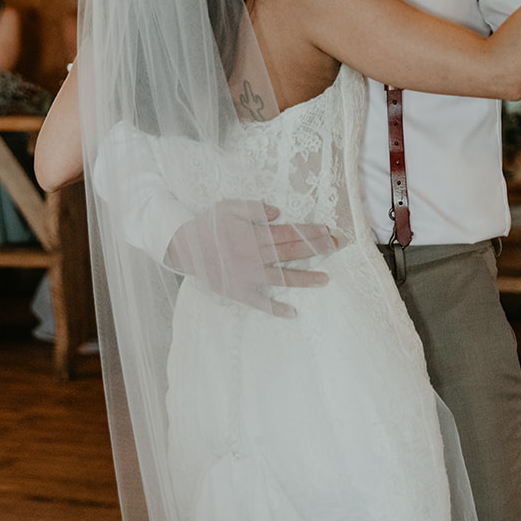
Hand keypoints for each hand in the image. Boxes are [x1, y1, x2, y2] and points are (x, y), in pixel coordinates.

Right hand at [166, 201, 339, 318]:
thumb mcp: (229, 207)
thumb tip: (278, 212)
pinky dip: (276, 309)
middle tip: (337, 247)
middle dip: (316, 249)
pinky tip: (293, 314)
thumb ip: (254, 208)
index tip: (328, 230)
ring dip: (305, 280)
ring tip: (326, 280)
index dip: (309, 232)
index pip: (289, 234)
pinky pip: (260, 303)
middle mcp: (255, 257)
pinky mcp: (239, 292)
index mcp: (254, 236)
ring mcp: (248, 277)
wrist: (183, 248)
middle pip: (291, 254)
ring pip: (282, 279)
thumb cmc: (208, 225)